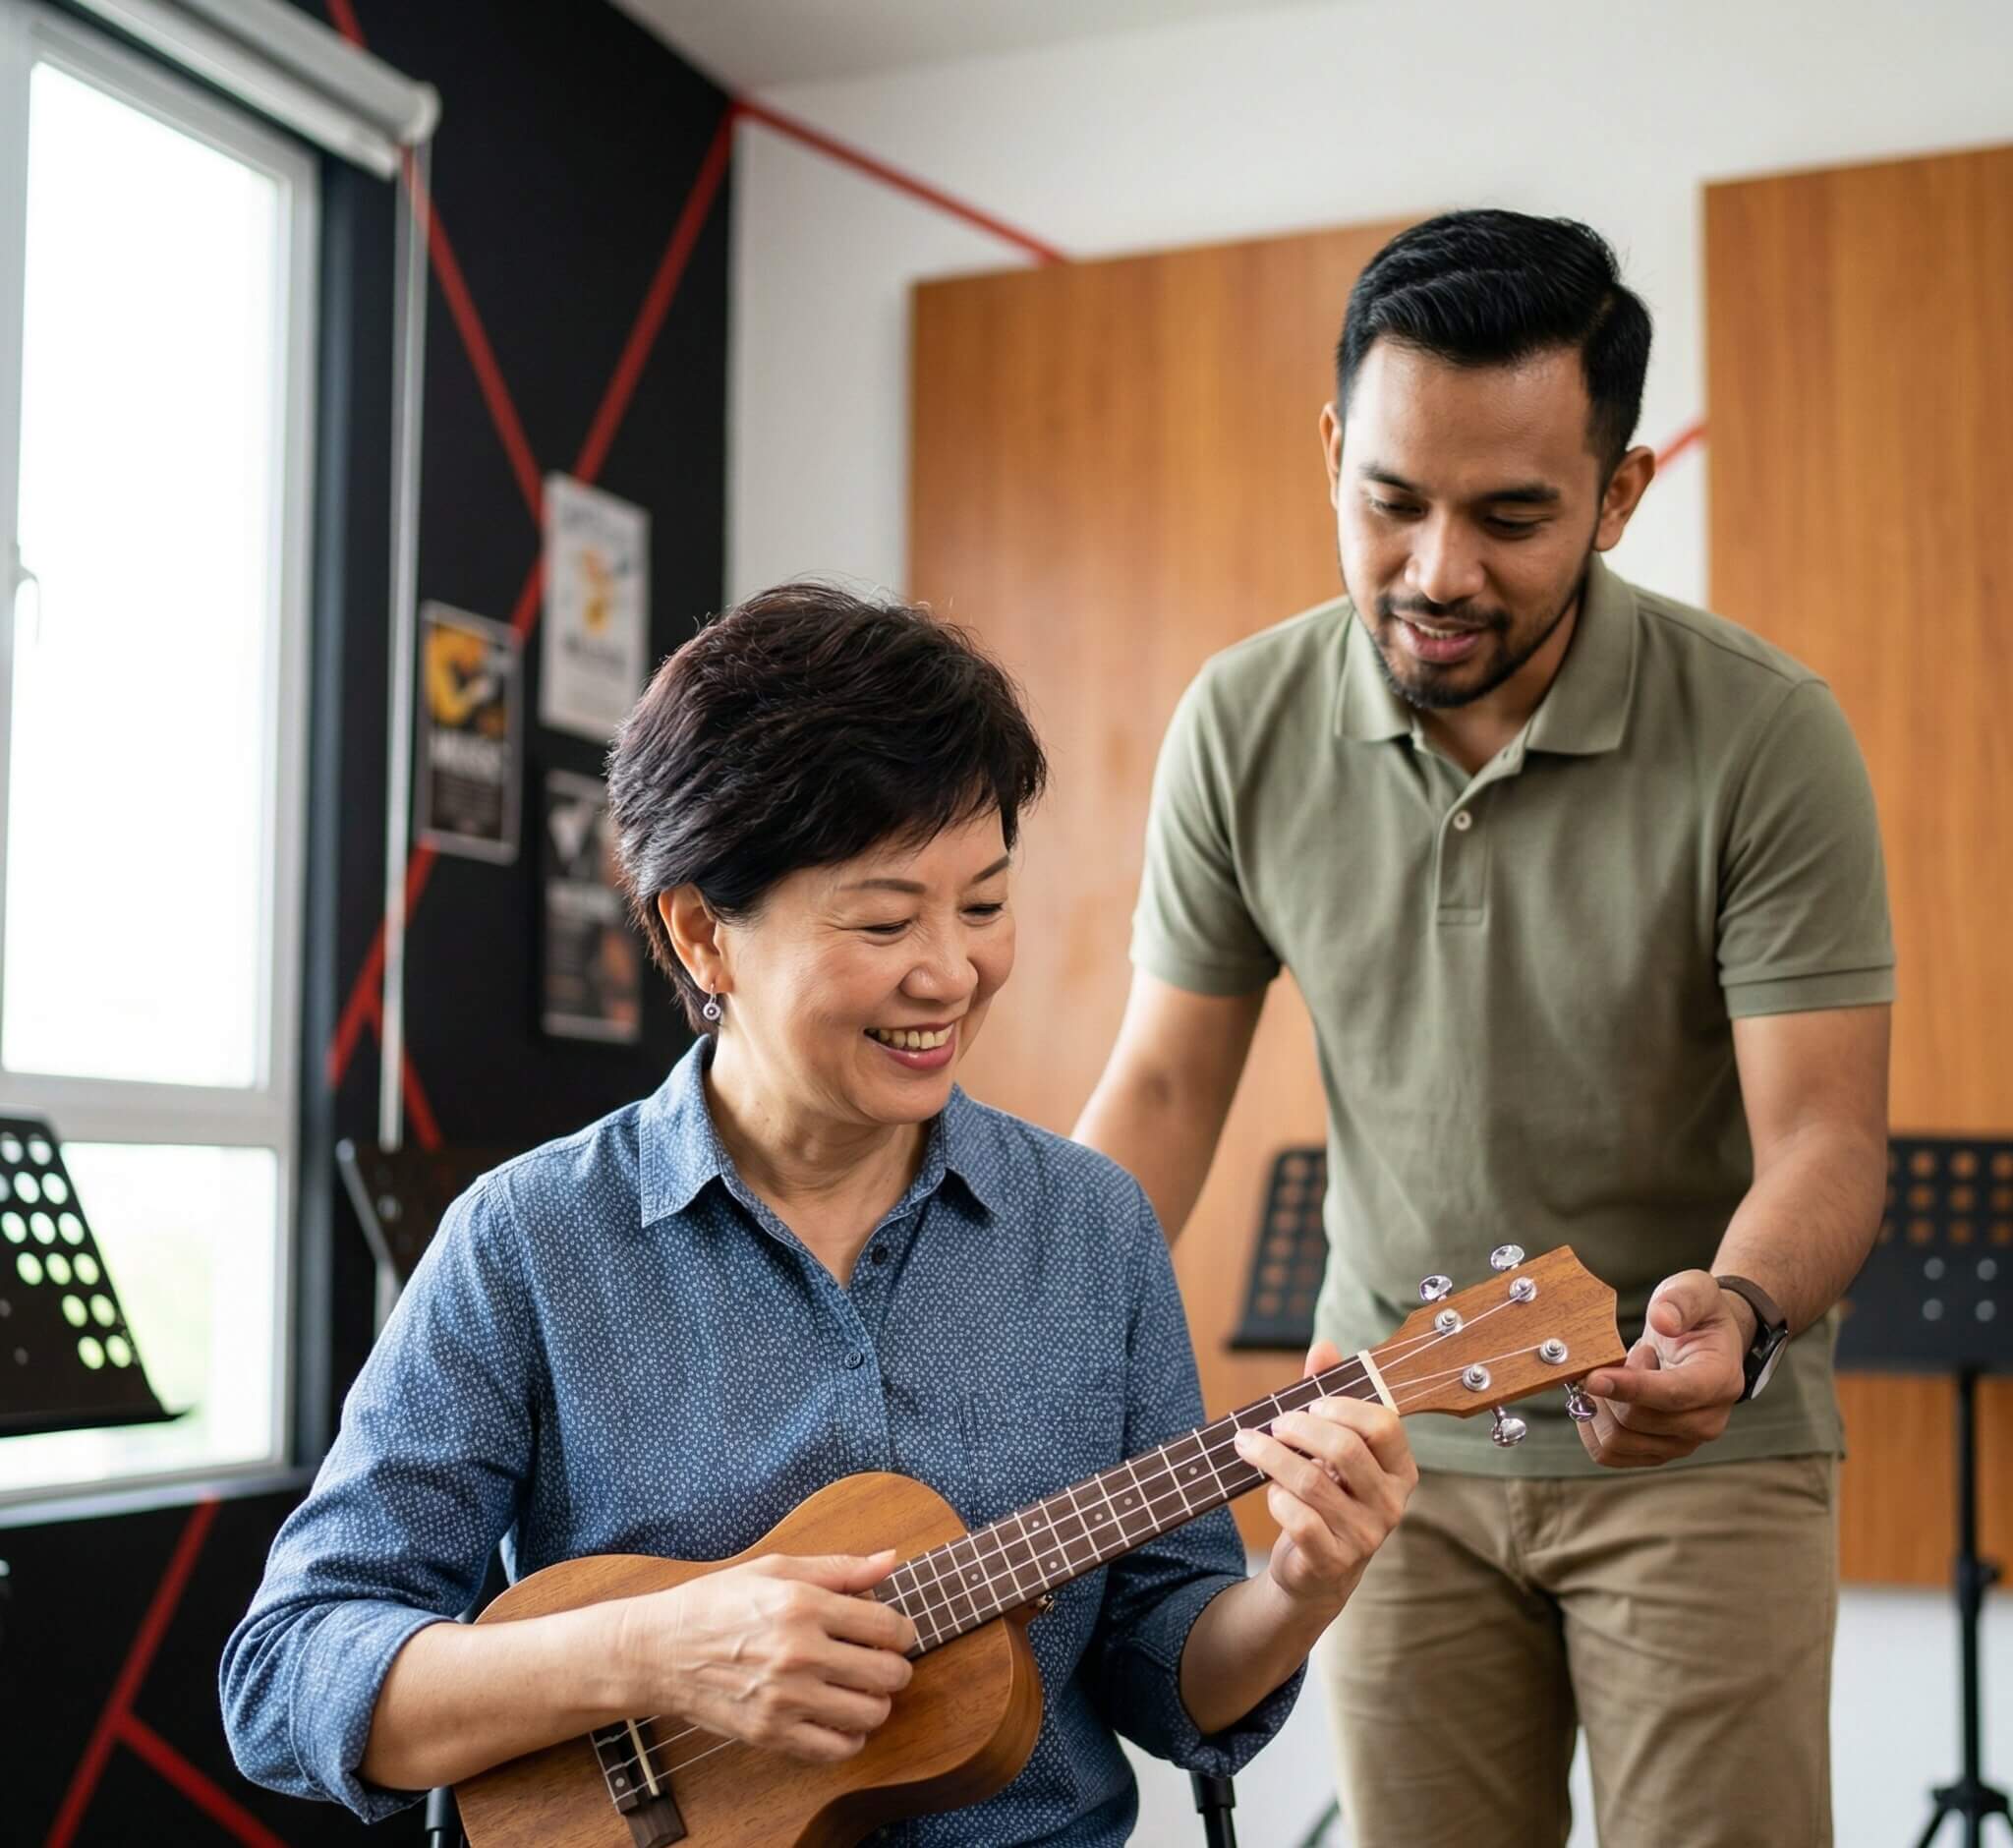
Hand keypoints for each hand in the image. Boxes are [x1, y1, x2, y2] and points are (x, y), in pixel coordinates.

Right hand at [614, 1550, 916, 1761]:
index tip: (896, 1633)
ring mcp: (786, 1698)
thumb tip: (891, 1560)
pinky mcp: (771, 1733)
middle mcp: (799, 1653)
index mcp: (804, 1605)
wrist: (661, 1650)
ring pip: (869, 1713)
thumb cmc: (717, 1602)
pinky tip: (840, 1718)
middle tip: (882, 1662)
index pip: (887, 1626)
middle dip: (895, 1667)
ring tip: (861, 1690)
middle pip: (888, 1673)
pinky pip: (836, 1749)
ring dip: (876, 1703)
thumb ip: (839, 1568)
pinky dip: (850, 1738)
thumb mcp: (776, 1569)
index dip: (903, 1631)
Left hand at [1233, 1340, 1416, 1612]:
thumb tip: (1324, 1346)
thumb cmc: (1326, 1494)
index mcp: (1400, 1469)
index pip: (1383, 1424)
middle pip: (1344, 1448)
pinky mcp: (1333, 1561)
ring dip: (1271, 1457)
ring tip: (1250, 1445)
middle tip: (1274, 1422)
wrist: (1314, 1571)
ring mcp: (1365, 1536)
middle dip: (1299, 1427)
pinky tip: (1270, 1492)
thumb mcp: (1330, 1446)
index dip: (1342, 1406)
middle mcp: (1391, 1503)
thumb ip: (1329, 1395)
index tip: (1311, 1403)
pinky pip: (1299, 1520)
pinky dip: (1277, 1499)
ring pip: (1312, 1482)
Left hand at [1576, 1270, 1747, 1467]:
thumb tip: (1663, 1321)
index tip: (1594, 1377)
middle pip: (1637, 1419)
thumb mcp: (1695, 1290)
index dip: (1630, 1387)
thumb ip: (1681, 1300)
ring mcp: (1683, 1442)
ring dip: (1600, 1407)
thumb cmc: (1696, 1316)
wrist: (1702, 1344)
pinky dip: (1592, 1427)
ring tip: (1617, 1375)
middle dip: (1612, 1385)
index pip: (1672, 1394)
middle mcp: (1707, 1421)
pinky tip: (1599, 1399)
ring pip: (1619, 1441)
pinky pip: (1610, 1453)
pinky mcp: (1658, 1452)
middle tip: (1622, 1356)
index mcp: (1720, 1380)